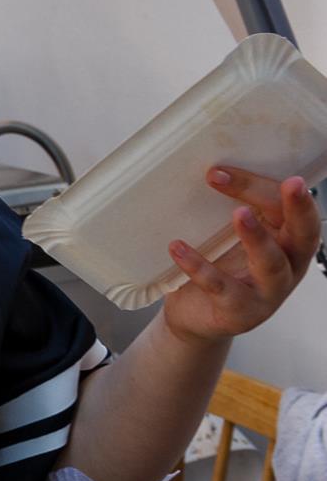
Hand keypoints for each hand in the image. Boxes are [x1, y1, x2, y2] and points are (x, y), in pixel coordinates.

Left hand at [161, 168, 320, 343]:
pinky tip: (178, 248)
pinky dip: (200, 267)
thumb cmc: (217, 268)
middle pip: (301, 235)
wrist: (193, 315)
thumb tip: (208, 165)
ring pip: (272, 265)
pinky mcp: (240, 312)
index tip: (237, 168)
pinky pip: (222, 288)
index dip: (273, 188)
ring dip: (258, 238)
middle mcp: (287, 268)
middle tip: (292, 183)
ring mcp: (268, 293)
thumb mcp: (227, 236)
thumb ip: (231, 209)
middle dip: (299, 209)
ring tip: (239, 213)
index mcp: (287, 243)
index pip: (292, 211)